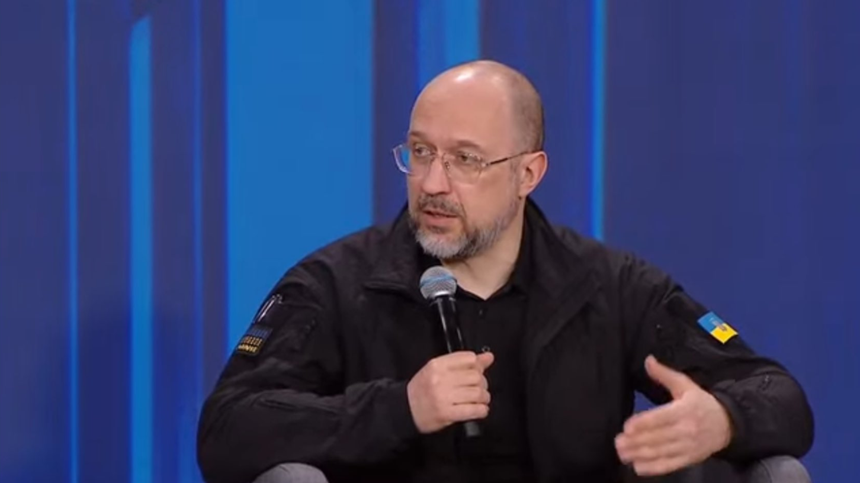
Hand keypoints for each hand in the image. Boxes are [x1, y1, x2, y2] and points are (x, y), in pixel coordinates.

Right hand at [407, 351, 493, 433]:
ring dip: (484, 398)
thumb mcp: (438, 370)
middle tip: (480, 388)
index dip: (478, 366)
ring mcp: (443, 397)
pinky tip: (479, 410)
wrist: (405, 409)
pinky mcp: (446, 414)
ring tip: (480, 400)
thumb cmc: (422, 389)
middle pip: (475, 376)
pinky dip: (481, 410)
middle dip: (483, 383)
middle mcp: (440, 379)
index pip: (469, 358)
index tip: (477, 372)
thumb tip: (488, 357)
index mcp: (437, 365)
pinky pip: (473, 410)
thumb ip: (463, 363)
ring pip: (477, 393)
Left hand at [615, 355, 732, 475]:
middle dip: (636, 441)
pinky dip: (653, 468)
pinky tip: (637, 466)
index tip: (627, 427)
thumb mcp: (685, 385)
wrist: (728, 425)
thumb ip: (664, 374)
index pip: (662, 418)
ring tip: (622, 454)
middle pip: (658, 437)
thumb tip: (648, 360)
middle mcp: (687, 430)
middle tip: (618, 442)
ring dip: (640, 454)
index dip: (643, 423)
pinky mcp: (689, 459)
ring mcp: (688, 447)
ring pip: (661, 452)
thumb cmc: (701, 403)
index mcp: (684, 410)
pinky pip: (670, 465)